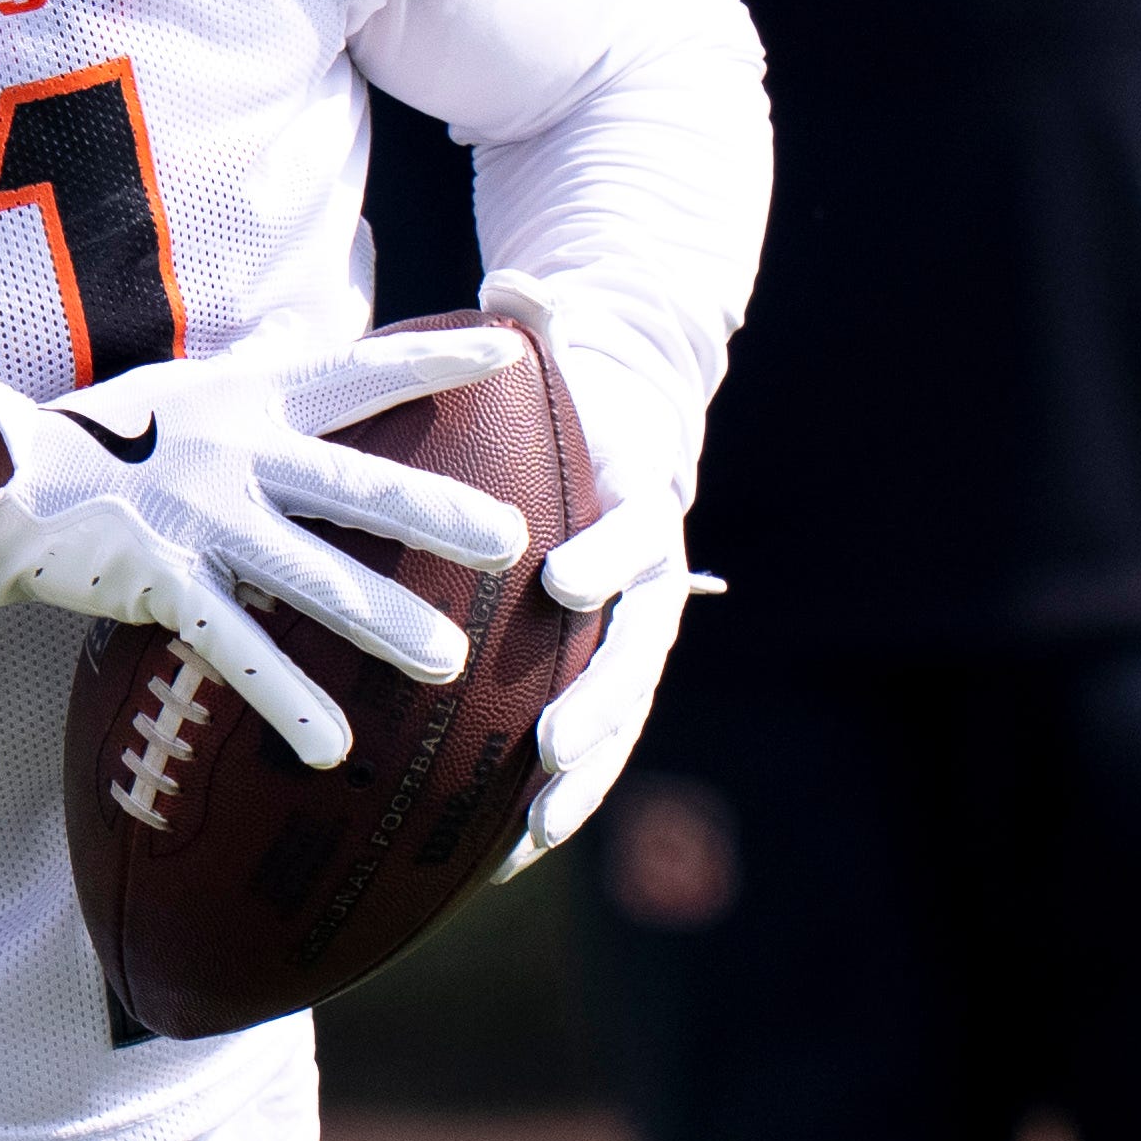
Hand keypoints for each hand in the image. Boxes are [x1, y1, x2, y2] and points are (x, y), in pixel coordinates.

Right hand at [0, 319, 540, 772]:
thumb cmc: (107, 435)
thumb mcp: (190, 389)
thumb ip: (260, 373)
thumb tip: (312, 335)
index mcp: (249, 395)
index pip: (356, 371)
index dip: (433, 361)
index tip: (513, 355)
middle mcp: (233, 451)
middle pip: (353, 483)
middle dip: (434, 513)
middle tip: (514, 542)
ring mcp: (197, 519)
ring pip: (305, 573)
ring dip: (379, 619)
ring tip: (447, 662)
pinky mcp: (158, 580)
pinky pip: (233, 646)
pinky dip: (283, 697)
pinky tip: (333, 746)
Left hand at [480, 271, 701, 879]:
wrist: (622, 439)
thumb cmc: (575, 398)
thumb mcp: (562, 352)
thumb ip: (541, 319)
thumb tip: (517, 276)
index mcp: (638, 507)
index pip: (634, 536)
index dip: (605, 557)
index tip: (564, 582)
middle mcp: (646, 585)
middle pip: (637, 656)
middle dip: (599, 705)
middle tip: (550, 746)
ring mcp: (626, 641)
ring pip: (617, 722)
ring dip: (579, 782)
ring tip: (529, 834)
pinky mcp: (597, 679)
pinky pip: (580, 753)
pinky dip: (547, 806)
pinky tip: (494, 864)